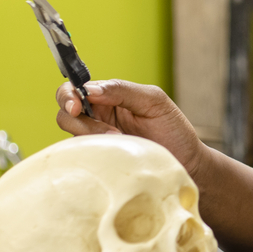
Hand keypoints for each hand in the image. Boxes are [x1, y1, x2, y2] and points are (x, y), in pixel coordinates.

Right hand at [55, 79, 207, 180]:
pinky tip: (111, 152)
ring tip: (118, 139)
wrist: (186, 163)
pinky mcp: (97, 158)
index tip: (77, 105)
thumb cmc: (173, 130)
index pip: (76, 88)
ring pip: (70, 132)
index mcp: (109, 96)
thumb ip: (122, 90)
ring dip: (89, 135)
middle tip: (103, 129)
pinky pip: (78, 154)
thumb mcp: (153, 101)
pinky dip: (89, 152)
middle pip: (66, 110)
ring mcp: (96, 138)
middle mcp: (98, 115)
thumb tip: (90, 89)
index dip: (70, 95)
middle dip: (75, 117)